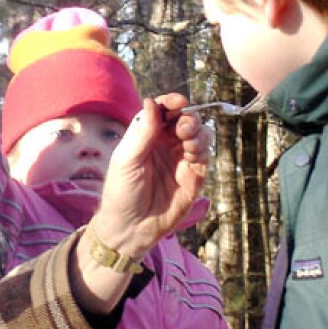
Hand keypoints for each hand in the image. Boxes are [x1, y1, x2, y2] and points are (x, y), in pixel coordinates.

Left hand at [71, 93, 210, 313]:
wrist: (130, 227)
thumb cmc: (121, 192)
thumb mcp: (127, 159)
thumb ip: (142, 131)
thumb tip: (150, 101)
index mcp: (147, 135)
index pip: (164, 110)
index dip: (173, 102)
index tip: (179, 102)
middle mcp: (166, 144)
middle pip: (186, 119)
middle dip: (190, 119)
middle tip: (184, 129)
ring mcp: (181, 160)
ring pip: (201, 136)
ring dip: (199, 135)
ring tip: (189, 146)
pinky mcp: (193, 178)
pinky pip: (206, 157)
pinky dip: (204, 152)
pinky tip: (194, 158)